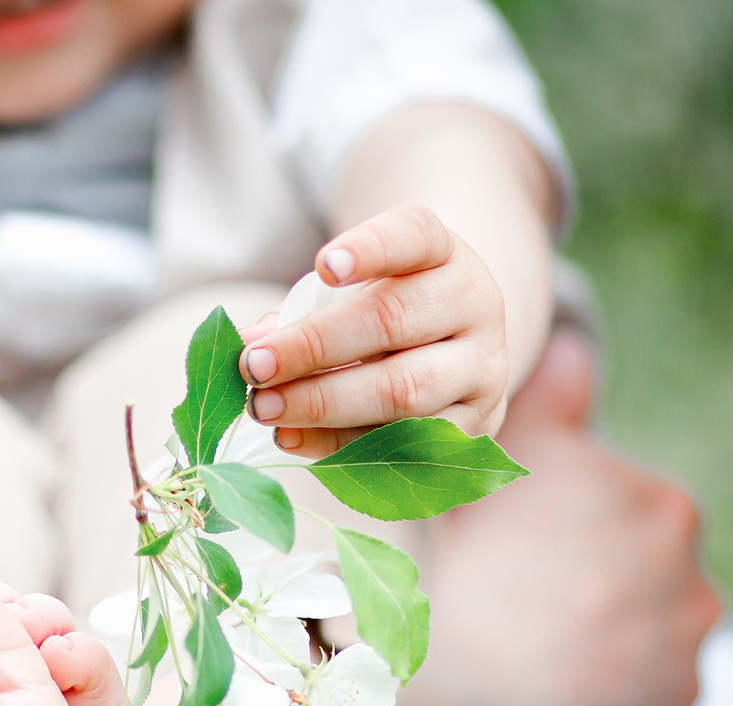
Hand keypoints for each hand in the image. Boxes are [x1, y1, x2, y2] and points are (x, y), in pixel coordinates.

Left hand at [239, 206, 508, 452]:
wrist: (454, 353)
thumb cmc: (383, 312)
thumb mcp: (348, 294)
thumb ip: (300, 312)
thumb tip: (249, 345)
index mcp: (444, 252)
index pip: (413, 236)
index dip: (370, 249)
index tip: (324, 264)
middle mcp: (474, 303)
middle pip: (393, 321)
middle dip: (314, 347)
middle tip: (253, 366)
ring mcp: (482, 367)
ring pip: (403, 390)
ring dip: (322, 403)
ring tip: (264, 407)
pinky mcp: (476, 424)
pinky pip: (404, 442)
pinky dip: (340, 443)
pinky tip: (292, 437)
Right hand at [392, 333, 722, 705]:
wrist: (454, 700)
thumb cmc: (475, 561)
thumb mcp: (509, 453)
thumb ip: (555, 393)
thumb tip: (577, 345)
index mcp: (668, 514)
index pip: (620, 514)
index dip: (560, 531)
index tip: (511, 552)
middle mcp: (698, 597)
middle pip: (635, 588)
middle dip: (585, 595)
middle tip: (504, 608)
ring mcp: (680, 681)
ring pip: (631, 660)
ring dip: (587, 662)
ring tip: (511, 669)